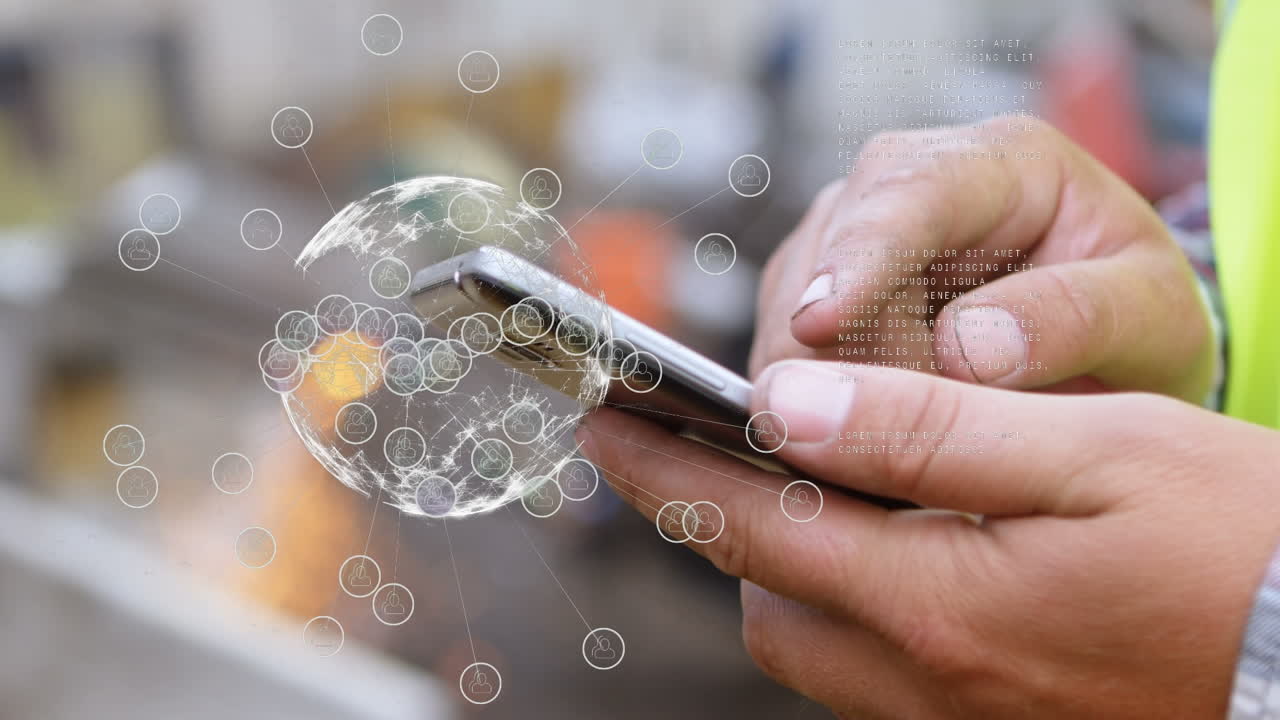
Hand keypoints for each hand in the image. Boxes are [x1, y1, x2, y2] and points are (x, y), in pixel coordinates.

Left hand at [578, 360, 1279, 718]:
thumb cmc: (1239, 549)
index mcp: (939, 599)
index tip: (604, 423)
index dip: (662, 469)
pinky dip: (848, 607)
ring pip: (813, 642)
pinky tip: (887, 555)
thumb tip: (788, 402)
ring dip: (784, 565)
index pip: (751, 525)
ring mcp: (961, 713)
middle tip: (707, 447)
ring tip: (795, 488)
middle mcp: (932, 675)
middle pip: (767, 597)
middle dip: (718, 521)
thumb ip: (925, 430)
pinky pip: (873, 673)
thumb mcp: (1090, 451)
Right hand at [750, 117, 1215, 402]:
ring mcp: (839, 238)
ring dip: (842, 400)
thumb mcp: (1150, 312)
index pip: (907, 197)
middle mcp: (896, 184)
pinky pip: (784, 365)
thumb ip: (1076, 319)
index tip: (819, 326)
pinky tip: (885, 436)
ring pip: (789, 328)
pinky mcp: (804, 296)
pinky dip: (822, 414)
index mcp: (993, 162)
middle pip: (826, 274)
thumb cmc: (1129, 313)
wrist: (1100, 335)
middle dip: (857, 370)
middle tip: (935, 452)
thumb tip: (964, 351)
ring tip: (928, 444)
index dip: (858, 262)